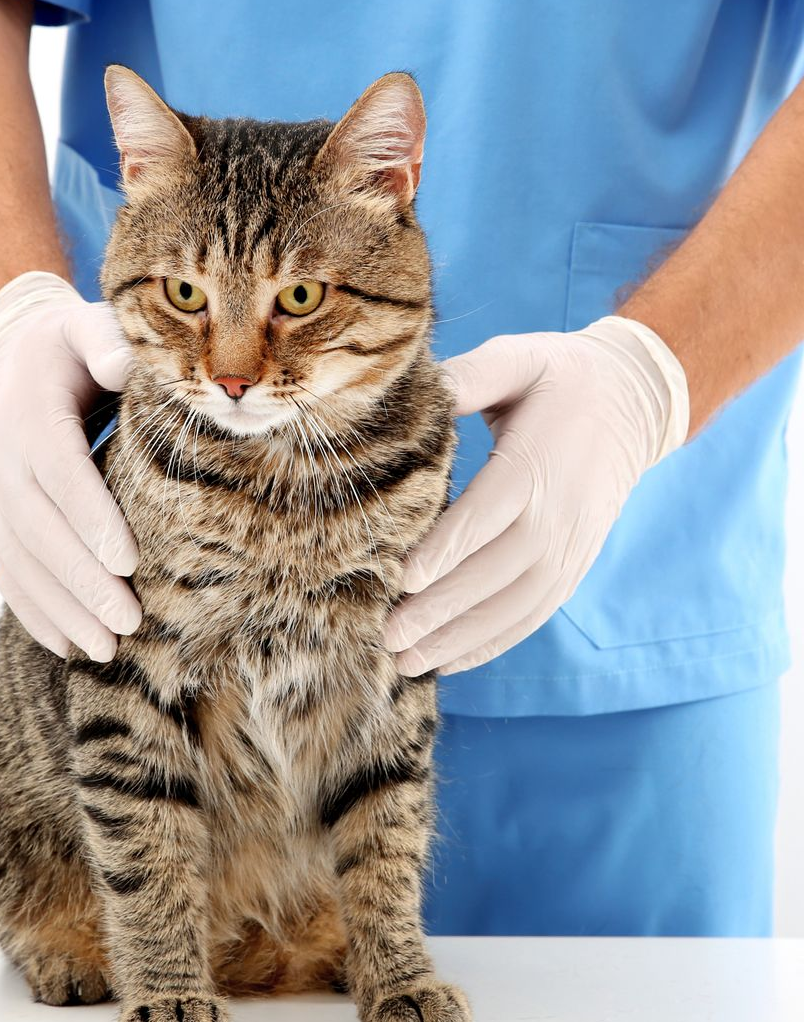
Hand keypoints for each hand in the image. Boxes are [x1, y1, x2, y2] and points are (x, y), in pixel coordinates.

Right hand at [0, 272, 141, 660]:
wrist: (14, 361)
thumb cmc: (71, 348)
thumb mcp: (87, 327)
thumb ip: (106, 340)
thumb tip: (123, 363)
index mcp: (30, 416)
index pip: (60, 473)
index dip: (90, 518)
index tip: (127, 560)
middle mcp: (2, 462)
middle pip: (41, 531)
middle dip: (84, 581)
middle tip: (129, 621)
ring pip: (23, 563)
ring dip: (63, 610)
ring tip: (109, 648)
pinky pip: (9, 573)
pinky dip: (35, 613)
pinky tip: (68, 646)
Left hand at [385, 315, 688, 676]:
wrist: (633, 402)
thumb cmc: (559, 377)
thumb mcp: (518, 358)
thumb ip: (469, 375)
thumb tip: (420, 387)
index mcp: (536, 464)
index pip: (487, 515)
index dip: (446, 550)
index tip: (404, 579)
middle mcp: (558, 516)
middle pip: (495, 573)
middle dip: (440, 608)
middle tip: (388, 634)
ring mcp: (570, 548)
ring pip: (513, 606)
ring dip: (460, 638)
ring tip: (405, 663)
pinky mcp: (574, 566)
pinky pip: (532, 614)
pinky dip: (492, 642)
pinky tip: (449, 661)